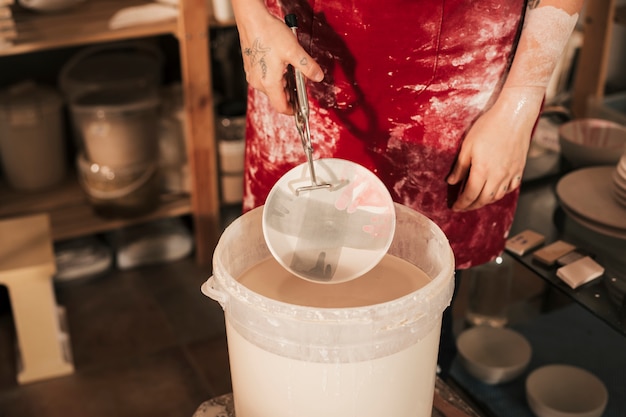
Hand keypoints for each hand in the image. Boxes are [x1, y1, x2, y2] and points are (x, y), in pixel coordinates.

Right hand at [232, 1, 323, 113]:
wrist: (252, 19)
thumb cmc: (269, 33)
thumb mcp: (294, 51)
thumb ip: (308, 67)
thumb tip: (318, 76)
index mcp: (269, 83)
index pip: (281, 107)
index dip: (292, 110)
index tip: (300, 108)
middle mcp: (258, 82)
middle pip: (277, 97)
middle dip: (290, 93)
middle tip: (299, 81)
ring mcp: (253, 75)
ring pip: (271, 87)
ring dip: (282, 83)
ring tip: (289, 68)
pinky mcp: (250, 68)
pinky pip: (264, 78)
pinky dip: (274, 76)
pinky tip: (280, 63)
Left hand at [446, 87, 543, 210]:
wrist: (513, 116)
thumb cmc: (488, 127)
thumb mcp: (467, 146)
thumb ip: (460, 167)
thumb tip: (452, 182)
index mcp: (482, 171)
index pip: (469, 195)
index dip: (461, 203)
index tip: (454, 207)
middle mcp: (498, 176)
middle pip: (483, 199)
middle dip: (471, 205)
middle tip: (463, 206)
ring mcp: (510, 174)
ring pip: (497, 196)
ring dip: (485, 201)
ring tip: (476, 201)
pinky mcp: (519, 169)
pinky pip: (510, 188)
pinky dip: (501, 194)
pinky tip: (495, 192)